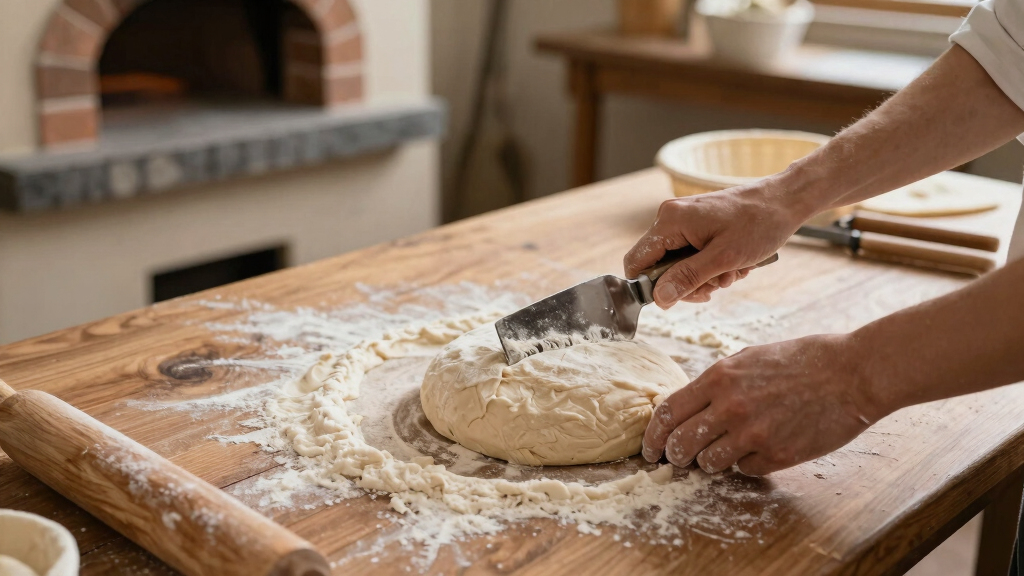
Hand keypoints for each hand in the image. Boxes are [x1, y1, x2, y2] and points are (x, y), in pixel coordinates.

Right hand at [623, 180, 807, 307]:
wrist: (785, 201)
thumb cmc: (759, 223)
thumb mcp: (723, 258)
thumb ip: (687, 278)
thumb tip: (660, 298)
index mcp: (671, 221)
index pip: (637, 261)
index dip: (649, 287)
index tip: (676, 299)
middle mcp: (671, 217)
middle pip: (657, 266)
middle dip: (686, 283)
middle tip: (714, 287)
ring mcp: (683, 220)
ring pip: (676, 264)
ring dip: (702, 277)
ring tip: (730, 273)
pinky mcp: (696, 224)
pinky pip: (691, 255)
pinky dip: (710, 266)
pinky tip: (732, 265)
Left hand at [642, 334, 883, 475]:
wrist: (852, 374)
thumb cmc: (802, 360)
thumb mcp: (748, 358)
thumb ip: (716, 383)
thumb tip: (688, 407)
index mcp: (719, 378)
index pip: (667, 414)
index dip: (653, 437)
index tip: (651, 449)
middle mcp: (730, 407)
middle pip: (680, 445)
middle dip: (674, 456)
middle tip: (678, 460)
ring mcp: (753, 434)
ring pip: (709, 464)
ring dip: (710, 462)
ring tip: (722, 451)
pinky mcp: (777, 455)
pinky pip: (744, 469)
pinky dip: (744, 464)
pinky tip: (758, 448)